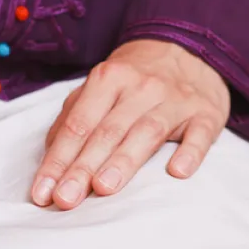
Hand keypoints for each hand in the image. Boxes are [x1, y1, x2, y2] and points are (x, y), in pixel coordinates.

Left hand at [32, 40, 229, 209]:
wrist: (189, 49)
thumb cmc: (134, 79)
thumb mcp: (100, 87)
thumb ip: (73, 117)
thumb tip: (51, 156)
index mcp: (108, 78)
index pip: (77, 125)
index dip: (57, 160)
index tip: (42, 193)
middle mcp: (141, 87)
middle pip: (107, 132)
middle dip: (82, 168)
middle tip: (65, 199)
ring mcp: (175, 100)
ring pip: (147, 132)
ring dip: (124, 161)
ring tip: (103, 188)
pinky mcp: (206, 114)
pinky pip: (199, 134)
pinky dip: (189, 152)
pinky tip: (177, 172)